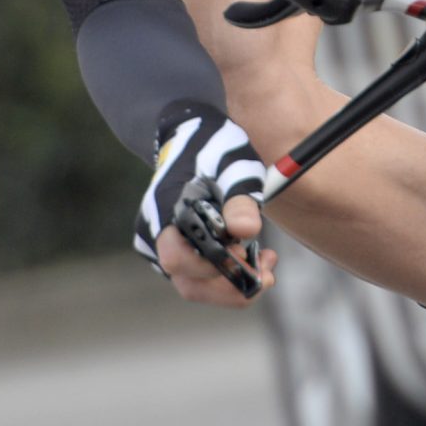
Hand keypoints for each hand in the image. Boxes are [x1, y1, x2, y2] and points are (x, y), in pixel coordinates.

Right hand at [133, 108, 277, 306]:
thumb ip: (240, 198)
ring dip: (233, 283)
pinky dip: (228, 276)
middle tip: (269, 272)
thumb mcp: (235, 168)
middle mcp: (156, 237)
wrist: (193, 138)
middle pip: (190, 285)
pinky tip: (253, 255)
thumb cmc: (215, 150)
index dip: (213, 265)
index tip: (245, 252)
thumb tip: (246, 230)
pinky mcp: (178, 254)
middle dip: (232, 286)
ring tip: (266, 260)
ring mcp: (165, 248)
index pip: (178, 259)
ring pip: (198, 286)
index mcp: (164, 213)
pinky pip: (200, 279)